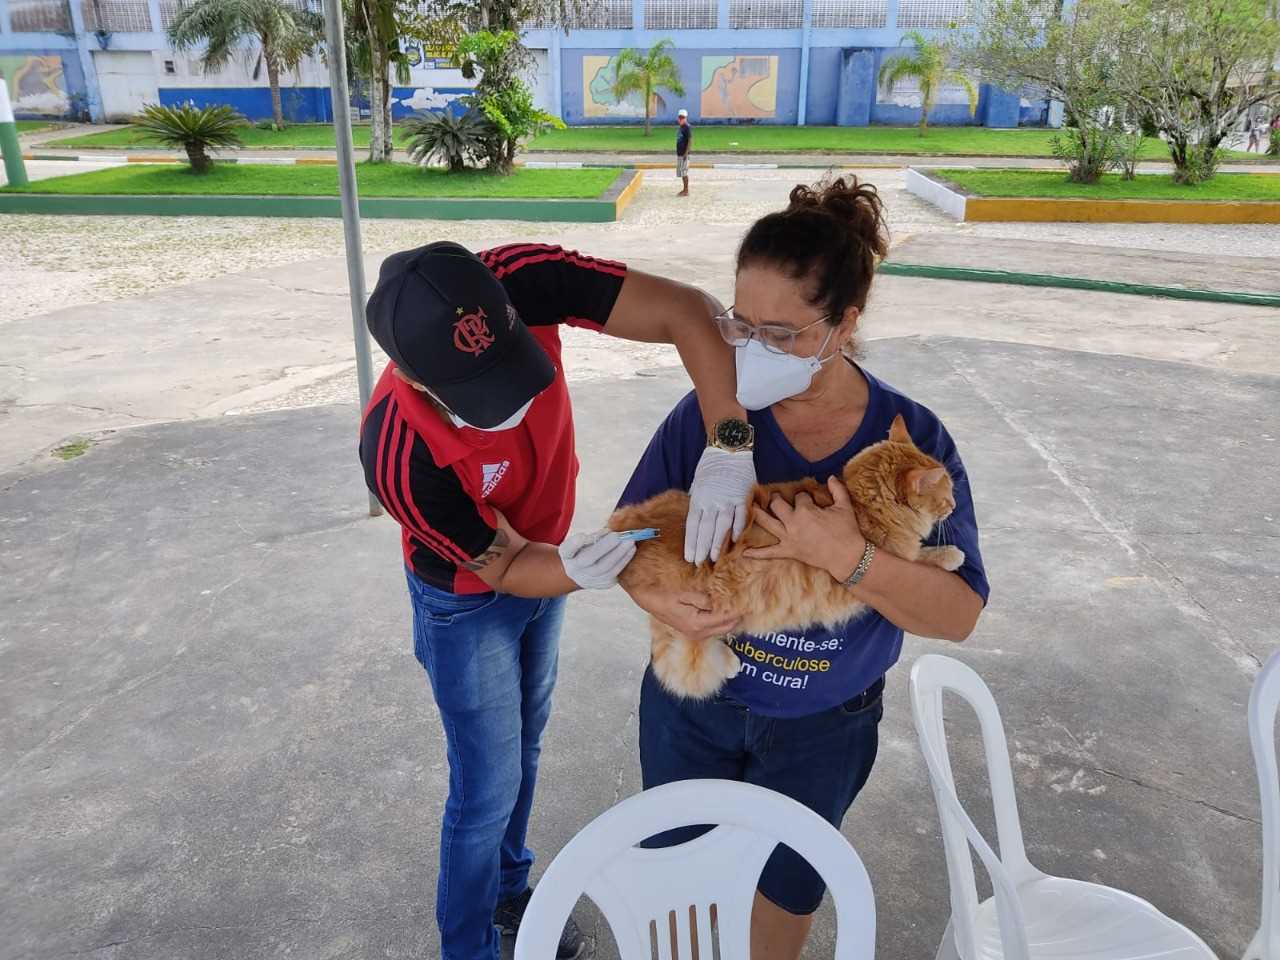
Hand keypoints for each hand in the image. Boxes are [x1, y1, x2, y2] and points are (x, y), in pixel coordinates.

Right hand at [558, 530, 635, 590]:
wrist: (583, 573)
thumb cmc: (584, 550)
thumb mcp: (582, 541)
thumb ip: (593, 536)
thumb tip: (609, 533)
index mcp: (567, 555)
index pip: (567, 550)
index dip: (575, 543)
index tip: (583, 536)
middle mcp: (574, 569)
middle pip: (589, 559)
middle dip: (605, 547)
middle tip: (619, 536)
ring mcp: (588, 580)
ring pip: (605, 569)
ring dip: (620, 554)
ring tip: (630, 542)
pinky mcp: (602, 584)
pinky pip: (614, 574)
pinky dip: (624, 561)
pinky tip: (631, 550)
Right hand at [630, 588, 739, 640]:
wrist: (649, 601)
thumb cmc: (665, 596)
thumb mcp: (684, 594)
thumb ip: (703, 599)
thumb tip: (720, 602)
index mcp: (696, 623)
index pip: (724, 619)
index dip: (737, 611)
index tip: (748, 602)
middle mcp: (698, 633)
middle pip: (726, 628)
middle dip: (737, 617)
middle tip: (747, 604)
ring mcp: (696, 635)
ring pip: (721, 630)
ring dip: (730, 620)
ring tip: (738, 606)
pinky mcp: (693, 633)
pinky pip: (714, 629)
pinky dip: (721, 622)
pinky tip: (724, 611)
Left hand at [685, 447, 755, 563]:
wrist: (727, 449)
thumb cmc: (710, 467)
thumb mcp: (697, 484)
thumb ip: (698, 502)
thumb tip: (696, 519)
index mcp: (698, 499)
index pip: (692, 526)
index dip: (691, 543)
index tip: (690, 557)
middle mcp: (711, 501)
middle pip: (705, 529)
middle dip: (701, 548)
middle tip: (699, 563)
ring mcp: (726, 499)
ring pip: (721, 525)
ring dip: (717, 543)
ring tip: (714, 558)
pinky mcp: (741, 495)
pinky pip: (740, 515)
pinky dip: (738, 527)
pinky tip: (735, 541)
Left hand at [744, 476, 866, 580]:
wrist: (847, 557)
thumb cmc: (847, 531)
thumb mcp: (845, 507)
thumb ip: (837, 490)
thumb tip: (830, 476)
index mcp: (806, 511)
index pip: (800, 497)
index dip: (804, 496)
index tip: (808, 499)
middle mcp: (793, 523)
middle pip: (777, 505)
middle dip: (776, 499)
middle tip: (776, 496)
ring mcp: (789, 538)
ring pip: (767, 523)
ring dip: (758, 514)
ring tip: (751, 507)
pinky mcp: (789, 551)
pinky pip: (770, 553)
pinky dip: (757, 553)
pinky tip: (744, 553)